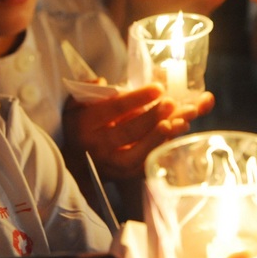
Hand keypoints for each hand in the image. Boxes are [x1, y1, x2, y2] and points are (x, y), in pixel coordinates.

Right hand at [62, 84, 189, 181]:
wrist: (75, 163)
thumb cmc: (80, 126)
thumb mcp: (75, 104)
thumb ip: (88, 90)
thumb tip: (103, 82)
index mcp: (85, 125)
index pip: (113, 109)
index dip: (137, 98)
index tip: (158, 88)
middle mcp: (97, 147)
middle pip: (128, 132)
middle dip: (152, 117)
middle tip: (171, 103)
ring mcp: (112, 165)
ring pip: (139, 154)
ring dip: (162, 137)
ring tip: (182, 121)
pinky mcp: (125, 176)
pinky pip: (146, 165)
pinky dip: (163, 150)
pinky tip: (177, 135)